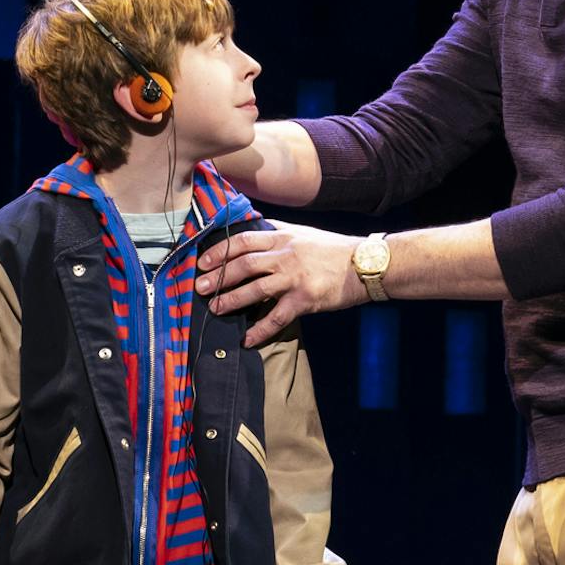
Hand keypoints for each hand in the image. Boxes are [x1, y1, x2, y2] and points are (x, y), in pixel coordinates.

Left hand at [195, 223, 363, 346]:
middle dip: (218, 277)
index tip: (202, 262)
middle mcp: (285, 256)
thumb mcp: (303, 233)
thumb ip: (278, 232)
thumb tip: (253, 224)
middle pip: (243, 265)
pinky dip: (260, 331)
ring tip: (215, 309)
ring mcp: (294, 278)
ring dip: (231, 300)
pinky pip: (276, 318)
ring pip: (254, 290)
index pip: (242, 241)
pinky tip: (247, 340)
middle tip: (199, 288)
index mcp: (283, 238)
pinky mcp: (305, 299)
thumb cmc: (333, 250)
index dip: (219, 251)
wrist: (365, 265)